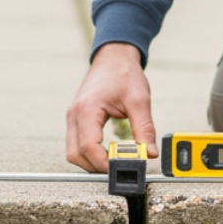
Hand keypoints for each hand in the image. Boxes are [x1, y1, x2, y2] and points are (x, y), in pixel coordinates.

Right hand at [65, 42, 157, 172]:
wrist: (113, 56)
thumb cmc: (124, 73)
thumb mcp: (139, 100)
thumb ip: (144, 129)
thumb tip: (149, 154)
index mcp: (87, 109)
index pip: (88, 147)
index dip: (104, 163)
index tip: (122, 167)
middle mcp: (75, 115)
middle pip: (75, 155)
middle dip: (96, 167)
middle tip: (119, 167)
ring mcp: (73, 117)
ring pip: (74, 152)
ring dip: (92, 162)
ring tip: (115, 160)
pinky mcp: (77, 119)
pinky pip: (77, 144)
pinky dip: (90, 153)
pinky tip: (108, 152)